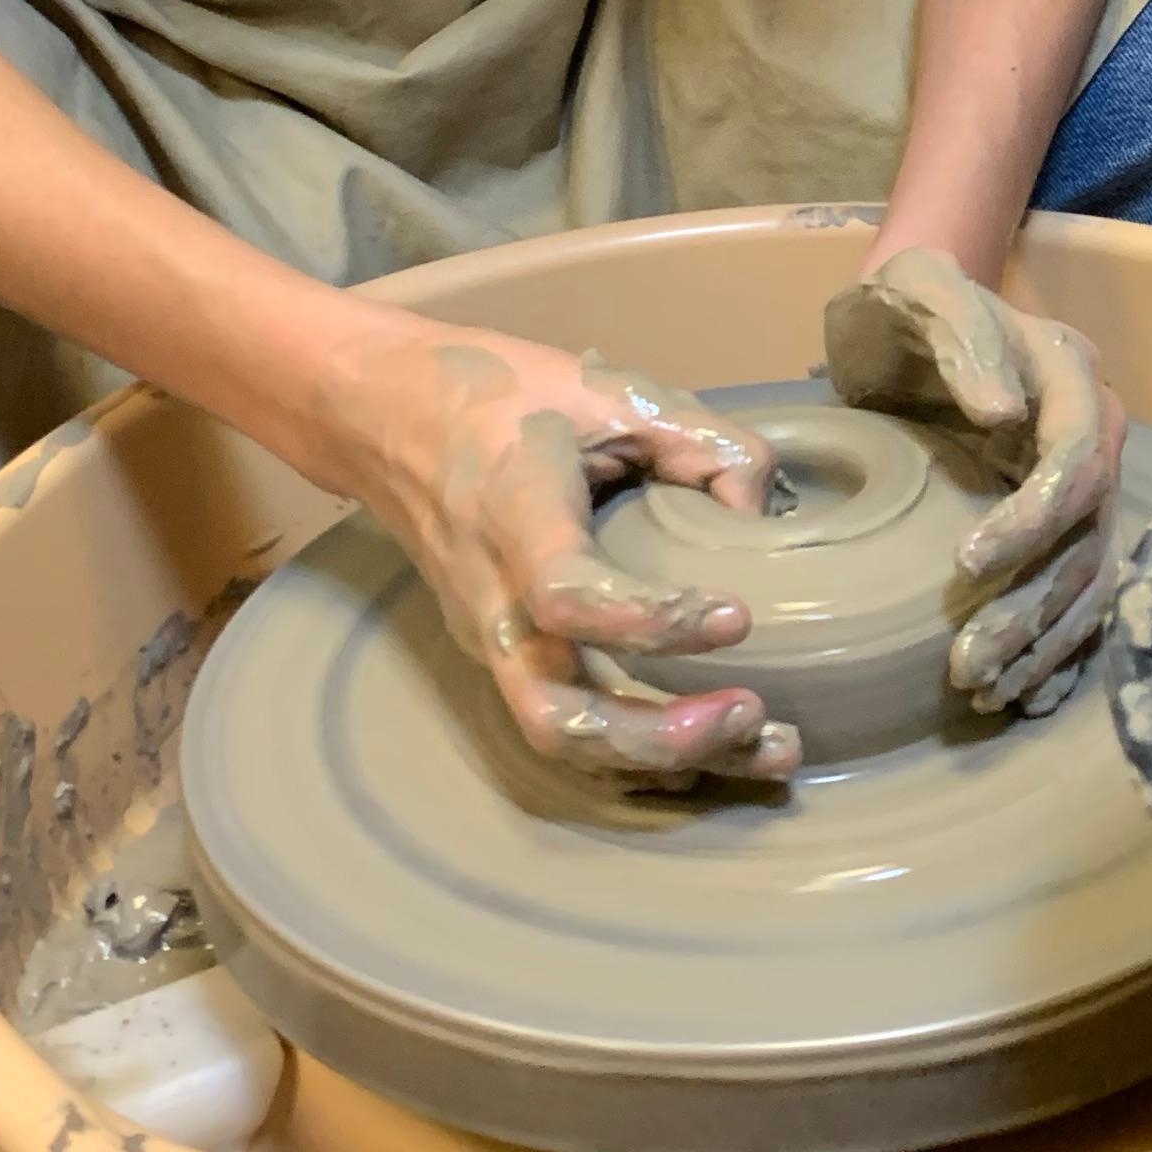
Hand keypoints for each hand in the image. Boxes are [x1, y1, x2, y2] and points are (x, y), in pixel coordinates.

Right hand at [324, 312, 799, 784]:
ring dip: (665, 761)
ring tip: (766, 748)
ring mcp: (491, 642)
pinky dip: (643, 752)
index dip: (654, 623)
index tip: (738, 615)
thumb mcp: (607, 389)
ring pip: (564, 737)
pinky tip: (720, 745)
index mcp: (513, 521)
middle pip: (557, 715)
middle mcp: (492, 602)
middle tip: (753, 714)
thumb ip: (700, 440)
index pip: (568, 598)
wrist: (385, 418)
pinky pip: (568, 723)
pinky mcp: (504, 657)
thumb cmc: (499, 395)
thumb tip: (763, 511)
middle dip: (659, 738)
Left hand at [823, 249, 1124, 715]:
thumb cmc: (907, 302)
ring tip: (985, 691)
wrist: (910, 319)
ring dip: (1043, 642)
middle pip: (1087, 537)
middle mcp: (1096, 434)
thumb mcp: (921, 291)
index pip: (1078, 461)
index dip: (1033, 519)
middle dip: (1032, 607)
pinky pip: (1078, 594)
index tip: (965, 562)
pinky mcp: (1062, 522)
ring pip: (1088, 578)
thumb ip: (963, 337)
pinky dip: (1056, 648)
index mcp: (1073, 377)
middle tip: (965, 663)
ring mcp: (1085, 484)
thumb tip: (1004, 414)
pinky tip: (1022, 693)